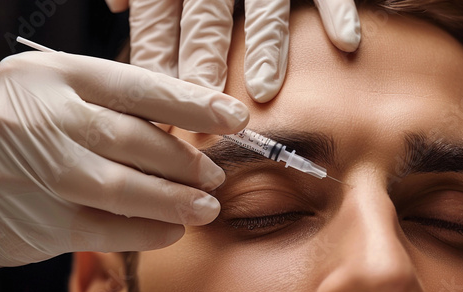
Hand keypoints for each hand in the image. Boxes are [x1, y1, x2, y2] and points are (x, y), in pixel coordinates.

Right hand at [0, 51, 248, 266]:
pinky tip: (173, 232)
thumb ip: (110, 109)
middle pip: (136, 141)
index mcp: (57, 76)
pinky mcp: (41, 222)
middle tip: (217, 177)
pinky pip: (107, 231)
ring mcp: (42, 172)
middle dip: (186, 162)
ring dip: (174, 201)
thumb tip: (181, 131)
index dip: (194, 103)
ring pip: (124, 188)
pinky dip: (147, 233)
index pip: (140, 88)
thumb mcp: (56, 96)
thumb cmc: (19, 128)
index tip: (234, 117)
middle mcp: (48, 120)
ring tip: (207, 209)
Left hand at [104, 0, 360, 102]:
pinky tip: (345, 43)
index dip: (157, 63)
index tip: (158, 109)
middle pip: (206, 22)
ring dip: (265, 48)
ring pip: (264, 9)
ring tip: (264, 90)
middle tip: (202, 106)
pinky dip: (337, 11)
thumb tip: (116, 7)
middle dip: (202, 66)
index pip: (159, 21)